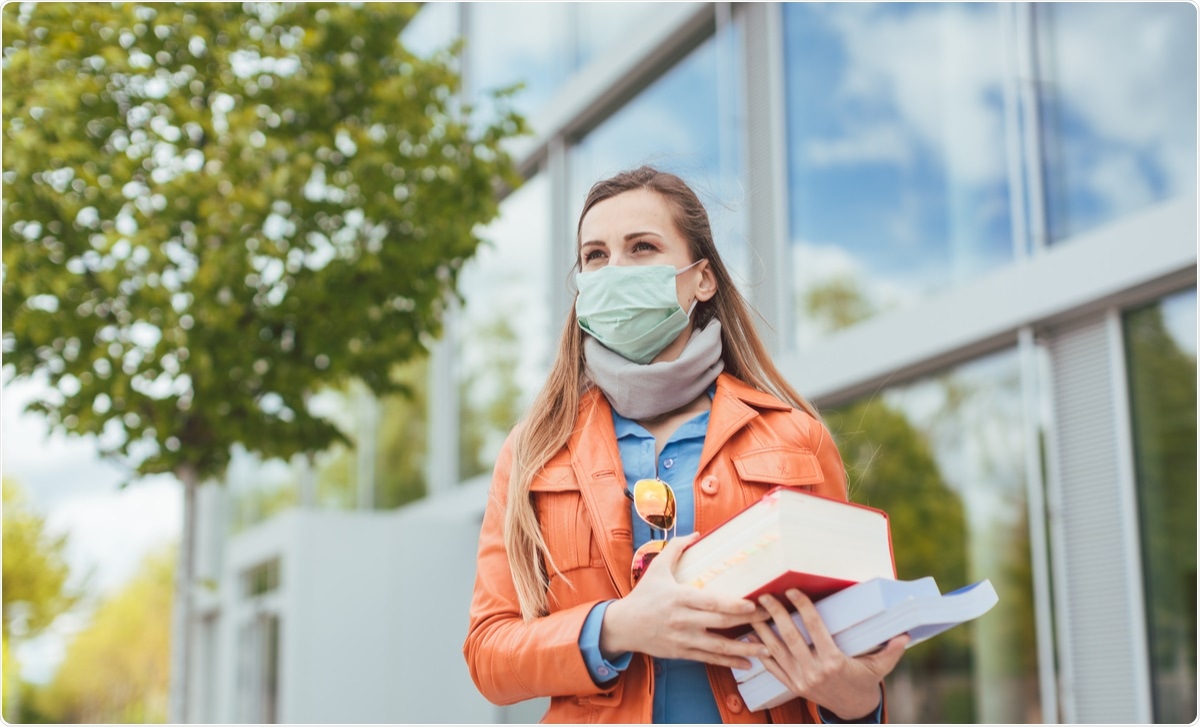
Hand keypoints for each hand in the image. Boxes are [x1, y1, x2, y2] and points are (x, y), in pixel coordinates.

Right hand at [600, 532, 771, 669]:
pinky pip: (710, 659)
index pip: (711, 602)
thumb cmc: (643, 595)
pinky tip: (748, 663)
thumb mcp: (657, 569)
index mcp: (679, 598)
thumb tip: (696, 534)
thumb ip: (676, 549)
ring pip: (718, 646)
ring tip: (767, 647)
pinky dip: (729, 662)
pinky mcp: (682, 653)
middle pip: (720, 623)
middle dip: (748, 621)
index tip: (753, 604)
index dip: (733, 605)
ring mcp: (684, 639)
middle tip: (770, 617)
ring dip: (744, 648)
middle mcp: (683, 620)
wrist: (623, 626)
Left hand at [749, 589, 907, 719]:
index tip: (792, 590)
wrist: (853, 709)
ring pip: (777, 651)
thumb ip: (891, 651)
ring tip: (753, 612)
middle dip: (776, 614)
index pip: (815, 628)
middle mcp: (815, 671)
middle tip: (765, 595)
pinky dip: (761, 652)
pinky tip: (752, 637)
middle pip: (790, 637)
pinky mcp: (792, 686)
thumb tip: (905, 635)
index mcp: (835, 662)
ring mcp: (801, 680)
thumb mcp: (879, 667)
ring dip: (763, 631)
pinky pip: (773, 668)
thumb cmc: (864, 682)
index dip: (803, 607)